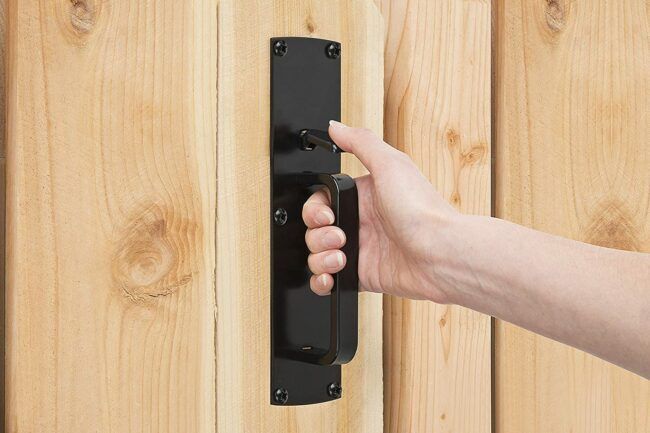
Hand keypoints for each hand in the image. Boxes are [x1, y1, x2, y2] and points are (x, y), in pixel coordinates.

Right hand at [302, 121, 457, 301]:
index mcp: (363, 196)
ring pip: (318, 254)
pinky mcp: (362, 275)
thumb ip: (360, 142)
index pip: (321, 201)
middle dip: (318, 234)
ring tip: (340, 257)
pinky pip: (329, 280)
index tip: (325, 215)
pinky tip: (332, 275)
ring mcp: (360, 250)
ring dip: (319, 257)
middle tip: (339, 236)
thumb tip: (336, 126)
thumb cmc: (423, 210)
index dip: (315, 209)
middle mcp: (360, 222)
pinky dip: (322, 279)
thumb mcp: (391, 164)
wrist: (441, 254)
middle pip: (315, 229)